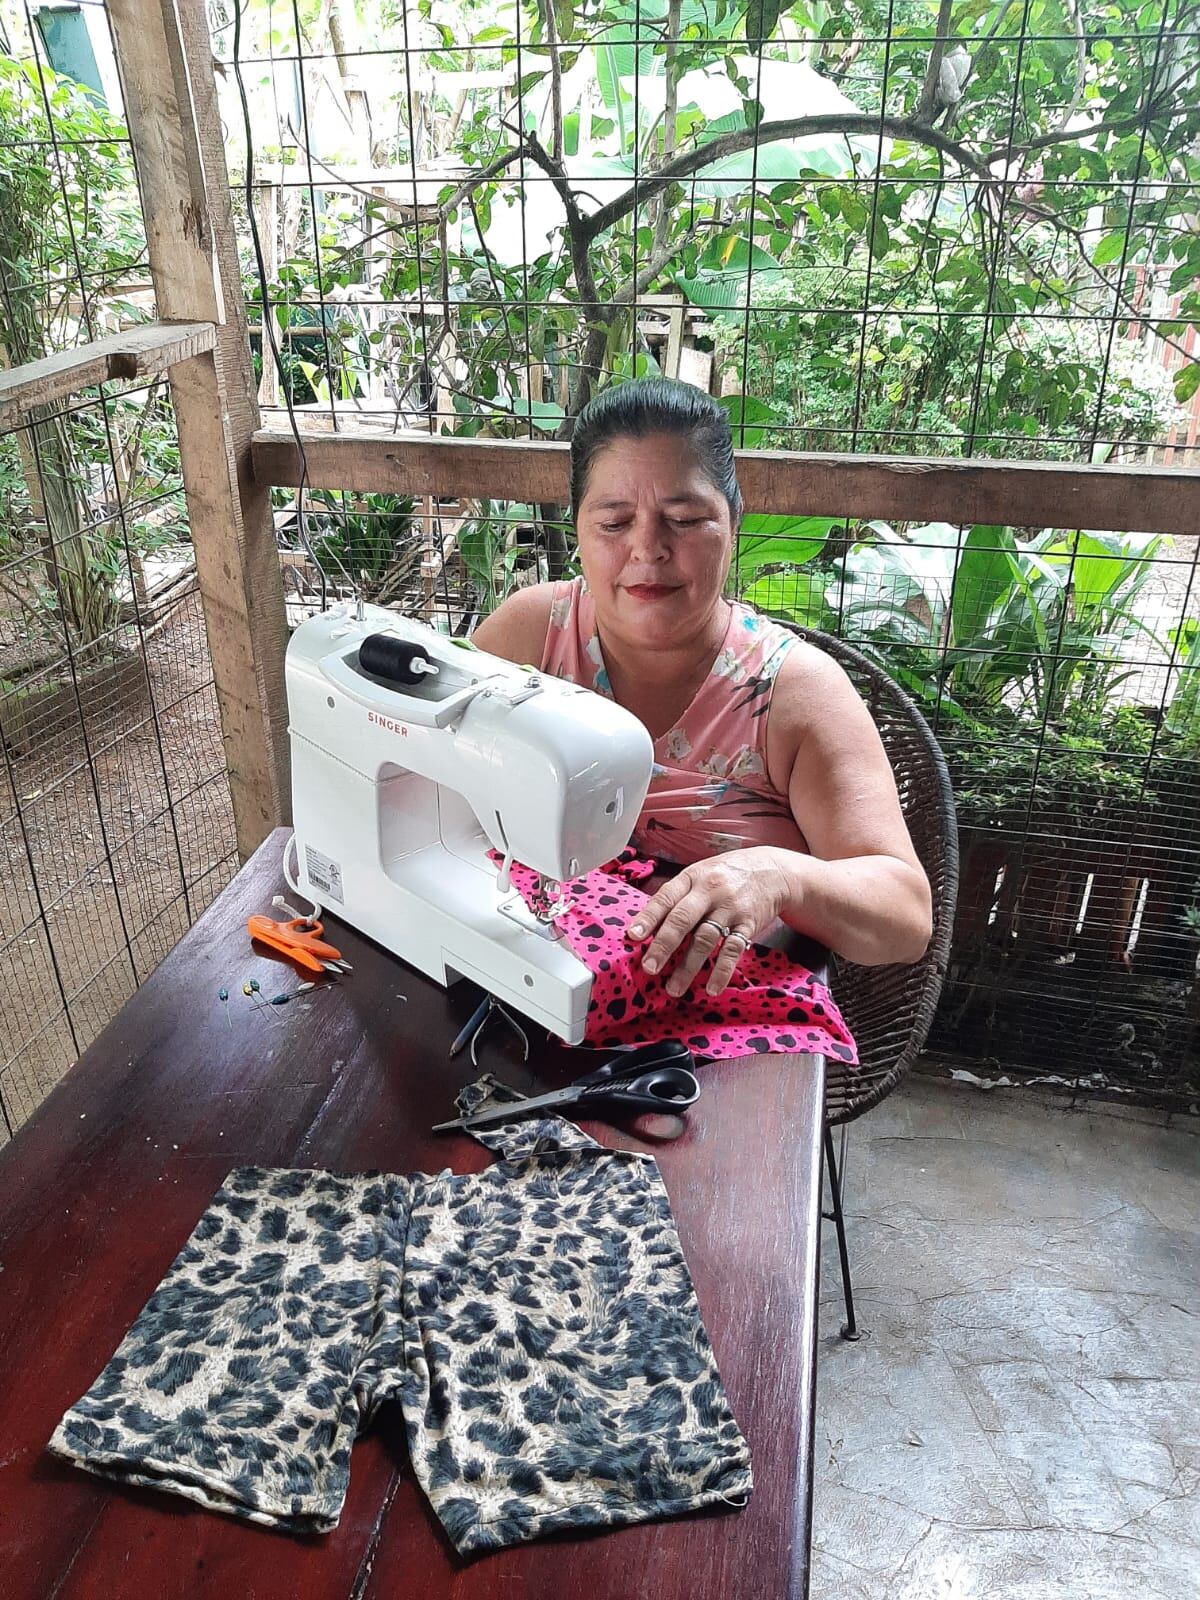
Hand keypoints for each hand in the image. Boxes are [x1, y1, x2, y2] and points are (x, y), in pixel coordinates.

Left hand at [626, 848, 795, 996]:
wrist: (773, 871)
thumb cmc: (726, 876)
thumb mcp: (700, 875)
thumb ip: (677, 896)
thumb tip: (646, 924)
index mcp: (692, 878)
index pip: (666, 897)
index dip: (648, 917)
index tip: (633, 937)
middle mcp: (709, 892)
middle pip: (683, 920)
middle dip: (664, 945)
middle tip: (649, 968)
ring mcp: (730, 908)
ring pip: (705, 939)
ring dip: (688, 967)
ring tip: (674, 988)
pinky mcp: (748, 924)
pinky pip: (733, 950)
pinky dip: (721, 971)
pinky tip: (711, 987)